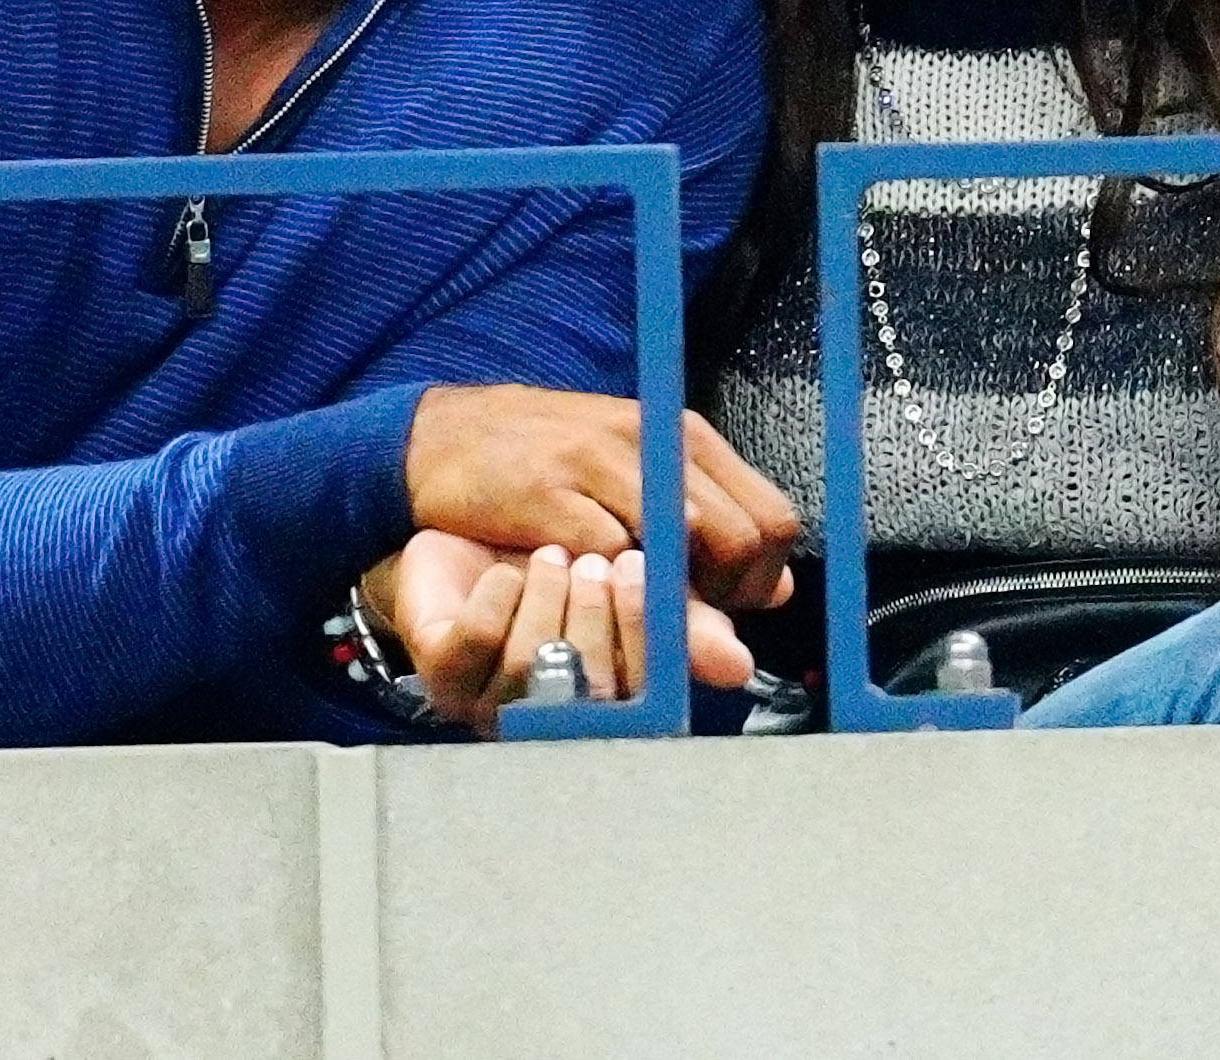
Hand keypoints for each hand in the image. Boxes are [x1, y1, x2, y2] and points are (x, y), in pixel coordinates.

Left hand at [368, 532, 758, 734]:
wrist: (443, 510)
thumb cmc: (547, 537)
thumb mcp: (626, 549)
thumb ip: (690, 584)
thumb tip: (779, 596)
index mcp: (615, 688)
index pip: (663, 687)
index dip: (674, 629)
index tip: (675, 572)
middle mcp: (558, 709)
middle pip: (607, 687)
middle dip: (615, 611)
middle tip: (614, 557)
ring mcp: (495, 697)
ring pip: (541, 666)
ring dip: (556, 597)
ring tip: (558, 555)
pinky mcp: (440, 670)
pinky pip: (474, 644)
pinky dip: (495, 600)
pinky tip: (502, 578)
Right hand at [404, 386, 800, 612]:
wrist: (439, 438)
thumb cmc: (548, 465)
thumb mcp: (635, 486)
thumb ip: (707, 535)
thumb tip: (782, 595)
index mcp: (683, 436)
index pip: (772, 517)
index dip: (761, 577)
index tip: (726, 603)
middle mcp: (653, 439)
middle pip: (742, 535)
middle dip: (725, 595)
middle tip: (684, 614)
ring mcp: (600, 461)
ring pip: (685, 540)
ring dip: (670, 593)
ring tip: (633, 602)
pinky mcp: (549, 491)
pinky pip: (608, 553)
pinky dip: (605, 585)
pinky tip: (581, 586)